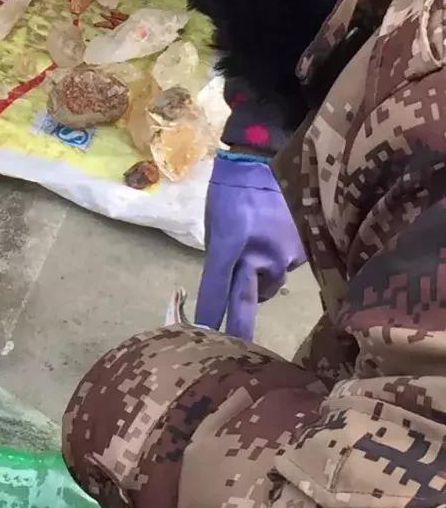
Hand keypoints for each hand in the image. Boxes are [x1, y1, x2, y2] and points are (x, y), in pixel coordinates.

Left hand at [194, 152, 305, 339]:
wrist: (267, 159)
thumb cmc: (229, 191)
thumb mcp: (214, 222)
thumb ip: (220, 254)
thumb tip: (225, 281)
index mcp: (229, 242)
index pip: (215, 287)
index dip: (210, 313)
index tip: (204, 335)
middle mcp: (258, 252)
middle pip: (246, 300)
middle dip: (239, 328)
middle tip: (235, 349)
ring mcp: (284, 253)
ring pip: (270, 283)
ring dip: (260, 279)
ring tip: (255, 255)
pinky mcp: (304, 249)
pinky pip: (286, 266)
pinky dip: (277, 261)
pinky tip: (273, 241)